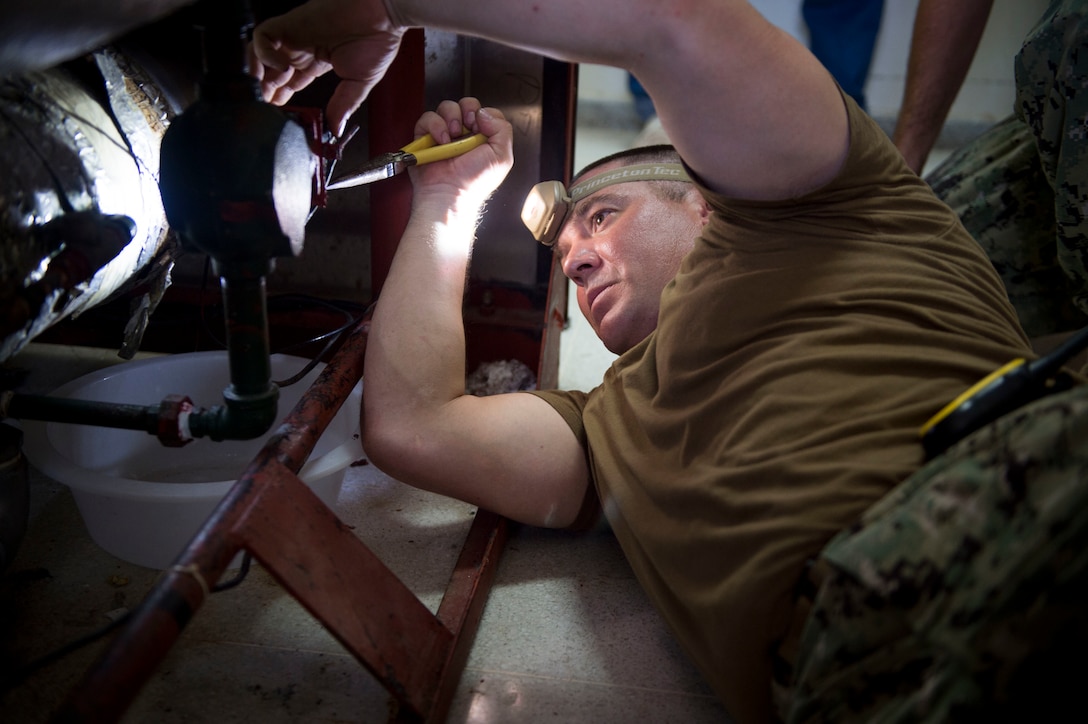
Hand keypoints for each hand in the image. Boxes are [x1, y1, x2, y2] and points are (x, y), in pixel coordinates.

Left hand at [252, 0, 403, 135]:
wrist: (383, 16)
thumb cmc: (377, 42)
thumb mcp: (360, 83)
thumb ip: (344, 106)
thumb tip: (336, 130)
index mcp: (319, 62)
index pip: (290, 80)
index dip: (281, 94)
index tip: (280, 108)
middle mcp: (303, 48)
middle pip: (271, 69)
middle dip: (267, 87)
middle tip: (272, 101)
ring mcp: (295, 35)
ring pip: (260, 53)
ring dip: (262, 71)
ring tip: (274, 85)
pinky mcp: (291, 23)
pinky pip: (263, 37)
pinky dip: (264, 55)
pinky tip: (281, 68)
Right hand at [409, 98, 513, 210]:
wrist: (451, 193)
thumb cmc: (474, 182)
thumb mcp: (502, 157)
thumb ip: (502, 129)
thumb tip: (484, 113)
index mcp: (482, 137)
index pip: (485, 111)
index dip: (484, 114)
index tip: (481, 127)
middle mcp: (463, 134)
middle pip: (466, 104)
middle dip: (467, 111)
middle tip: (467, 127)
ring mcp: (444, 134)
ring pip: (447, 107)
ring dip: (451, 118)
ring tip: (452, 137)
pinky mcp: (426, 137)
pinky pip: (427, 118)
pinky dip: (434, 126)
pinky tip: (441, 141)